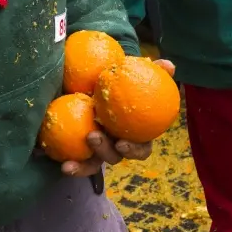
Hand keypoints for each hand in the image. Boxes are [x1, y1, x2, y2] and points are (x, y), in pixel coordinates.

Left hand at [61, 58, 175, 176]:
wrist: (87, 80)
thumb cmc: (115, 79)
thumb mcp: (129, 72)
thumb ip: (150, 69)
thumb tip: (169, 65)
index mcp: (132, 132)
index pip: (141, 148)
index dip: (135, 150)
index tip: (122, 142)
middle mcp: (115, 143)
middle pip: (115, 157)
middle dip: (106, 151)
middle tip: (93, 136)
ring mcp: (96, 149)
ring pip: (94, 164)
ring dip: (85, 165)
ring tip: (70, 159)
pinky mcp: (77, 149)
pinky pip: (75, 162)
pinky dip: (72, 166)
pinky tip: (63, 165)